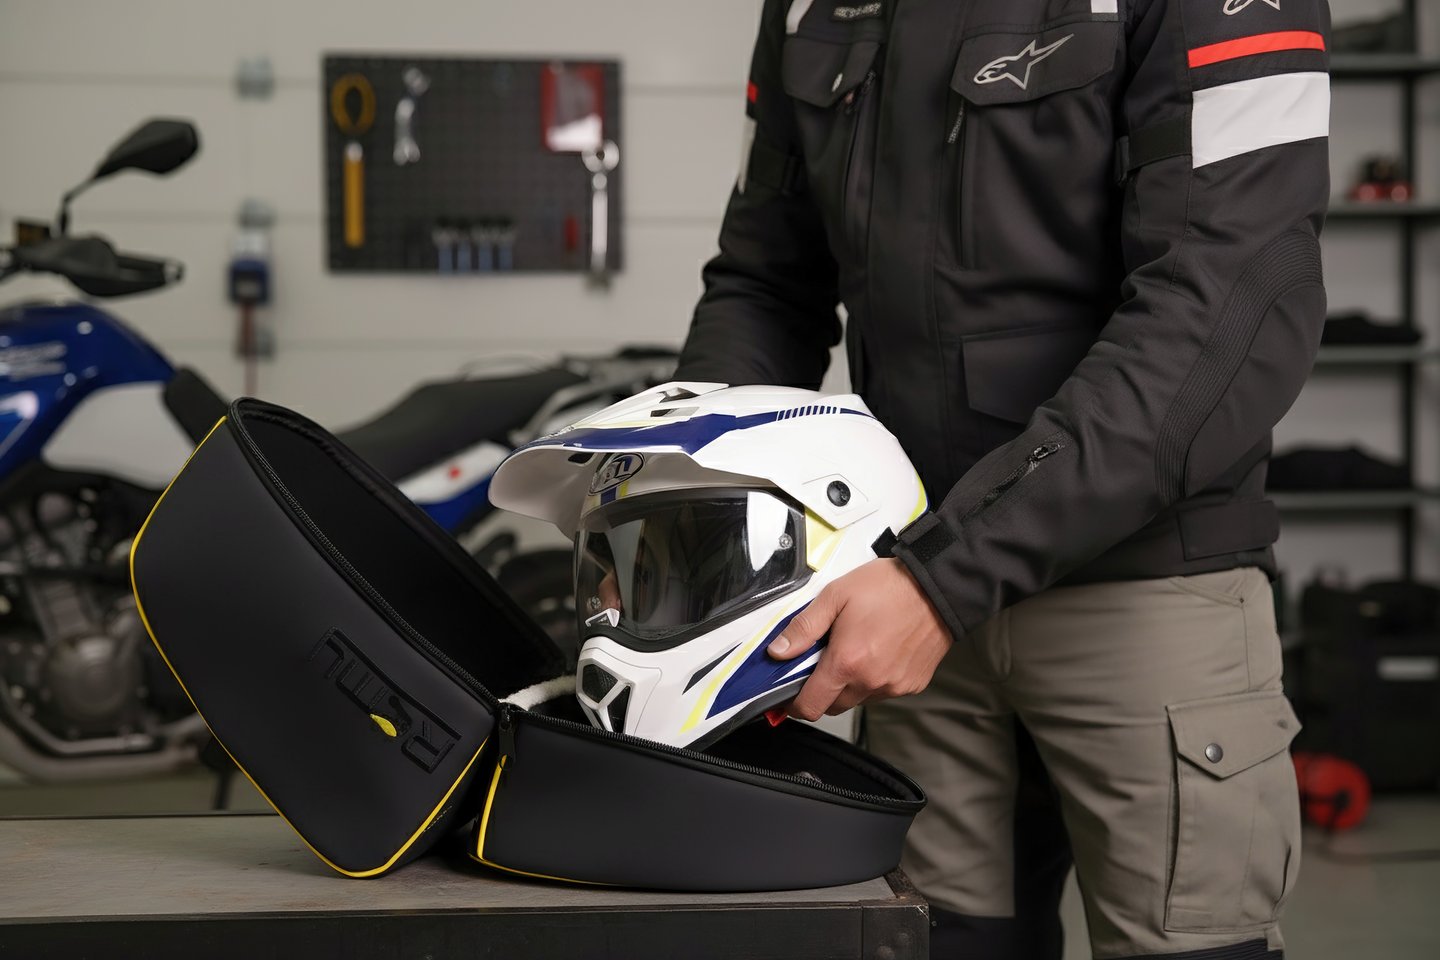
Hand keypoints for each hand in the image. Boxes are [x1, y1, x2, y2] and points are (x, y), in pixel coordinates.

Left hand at [768, 559, 952, 719]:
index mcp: (847, 662)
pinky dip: (873, 680)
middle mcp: (871, 681)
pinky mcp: (911, 685)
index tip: (791, 693)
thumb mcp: (836, 596)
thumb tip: (778, 652)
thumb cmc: (890, 587)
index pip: (810, 707)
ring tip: (856, 649)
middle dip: (822, 690)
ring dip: (849, 685)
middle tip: (825, 659)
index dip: (795, 703)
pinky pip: (882, 692)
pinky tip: (878, 652)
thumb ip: (803, 628)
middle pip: (832, 706)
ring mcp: (893, 686)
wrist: (938, 587)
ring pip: (858, 700)